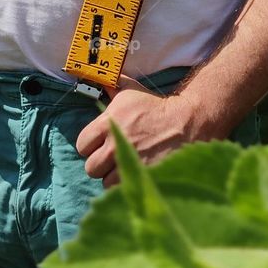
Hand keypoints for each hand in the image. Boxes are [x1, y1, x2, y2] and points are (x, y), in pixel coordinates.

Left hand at [75, 73, 200, 187]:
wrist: (185, 123)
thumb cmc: (155, 107)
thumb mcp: (131, 91)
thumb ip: (111, 87)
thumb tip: (97, 77)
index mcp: (108, 123)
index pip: (82, 145)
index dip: (90, 145)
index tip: (100, 144)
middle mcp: (115, 145)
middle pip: (91, 167)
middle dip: (100, 164)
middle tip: (111, 159)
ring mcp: (128, 163)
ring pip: (106, 182)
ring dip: (113, 177)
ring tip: (125, 167)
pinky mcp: (142, 176)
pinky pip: (123, 190)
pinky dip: (127, 185)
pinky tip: (135, 174)